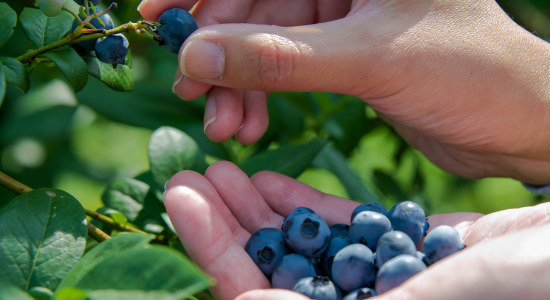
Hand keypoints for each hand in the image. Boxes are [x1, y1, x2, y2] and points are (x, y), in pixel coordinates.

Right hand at [138, 0, 549, 184]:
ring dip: (238, 83)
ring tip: (224, 124)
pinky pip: (286, 68)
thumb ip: (281, 56)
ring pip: (267, 41)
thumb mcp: (370, 59)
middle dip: (220, 50)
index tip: (159, 13)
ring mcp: (344, 15)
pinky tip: (251, 123)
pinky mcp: (345, 53)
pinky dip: (263, 96)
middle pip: (257, 2)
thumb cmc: (471, 75)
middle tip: (190, 91)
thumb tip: (197, 54)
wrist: (517, 124)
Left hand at [163, 161, 549, 299]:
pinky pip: (337, 230)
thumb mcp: (452, 295)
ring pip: (298, 248)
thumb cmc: (534, 282)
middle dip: (224, 226)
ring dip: (255, 210)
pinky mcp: (400, 253)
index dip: (215, 254)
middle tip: (188, 178)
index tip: (183, 200)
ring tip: (220, 170)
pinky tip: (269, 179)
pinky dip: (301, 205)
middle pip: (270, 272)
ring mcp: (379, 283)